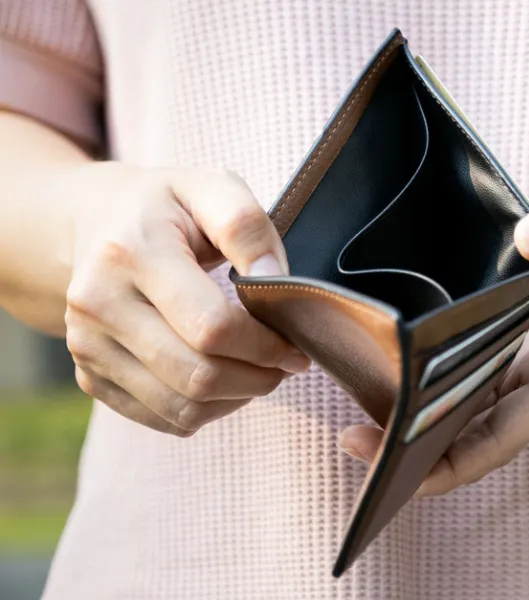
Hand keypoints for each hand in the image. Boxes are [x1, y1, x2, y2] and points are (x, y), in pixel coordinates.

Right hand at [62, 162, 309, 435]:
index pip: (211, 327)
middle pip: (197, 375)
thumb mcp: (209, 187)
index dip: (265, 346)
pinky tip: (225, 380)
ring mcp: (88, 347)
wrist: (97, 222)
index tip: (296, 344)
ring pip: (182, 407)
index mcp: (130, 253)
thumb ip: (246, 225)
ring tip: (260, 371)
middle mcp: (98, 304)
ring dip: (237, 398)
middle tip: (286, 363)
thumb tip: (272, 278)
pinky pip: (163, 418)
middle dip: (258, 378)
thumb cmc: (166, 208)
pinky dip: (207, 410)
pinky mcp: (91, 377)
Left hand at [338, 184, 528, 494]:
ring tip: (357, 401)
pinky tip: (398, 366)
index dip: (439, 463)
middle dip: (415, 447)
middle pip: (473, 438)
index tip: (382, 459)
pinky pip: (476, 379)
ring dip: (422, 417)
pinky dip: (439, 382)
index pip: (496, 441)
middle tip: (348, 430)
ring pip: (470, 412)